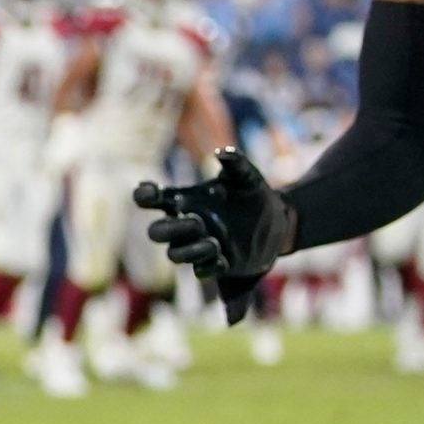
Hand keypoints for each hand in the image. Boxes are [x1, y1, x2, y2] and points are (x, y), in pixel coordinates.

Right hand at [135, 150, 292, 325]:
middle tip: (197, 222)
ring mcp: (198, 246)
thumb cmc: (253, 194)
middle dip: (169, 229)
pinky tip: (222, 259)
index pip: (151, 198)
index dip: (145, 195)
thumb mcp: (247, 177)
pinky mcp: (216, 264)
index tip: (152, 193)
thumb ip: (236, 163)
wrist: (278, 222)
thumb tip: (222, 153)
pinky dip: (208, 267)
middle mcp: (185, 226)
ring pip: (175, 254)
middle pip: (156, 232)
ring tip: (214, 243)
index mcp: (184, 201)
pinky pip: (202, 271)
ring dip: (190, 251)